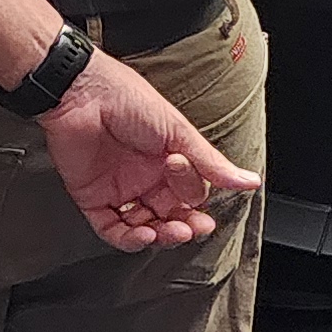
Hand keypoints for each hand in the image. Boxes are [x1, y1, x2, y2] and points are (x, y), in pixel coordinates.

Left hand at [36, 50, 256, 250]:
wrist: (81, 92)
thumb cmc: (127, 99)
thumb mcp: (177, 131)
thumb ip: (211, 164)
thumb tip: (250, 181)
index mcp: (168, 160)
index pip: (190, 194)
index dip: (191, 192)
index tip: (180, 171)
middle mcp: (145, 177)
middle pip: (171, 216)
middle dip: (184, 227)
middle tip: (191, 228)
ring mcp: (119, 188)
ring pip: (146, 228)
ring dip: (161, 236)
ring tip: (168, 232)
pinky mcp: (92, 197)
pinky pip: (112, 229)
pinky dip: (129, 239)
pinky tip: (144, 235)